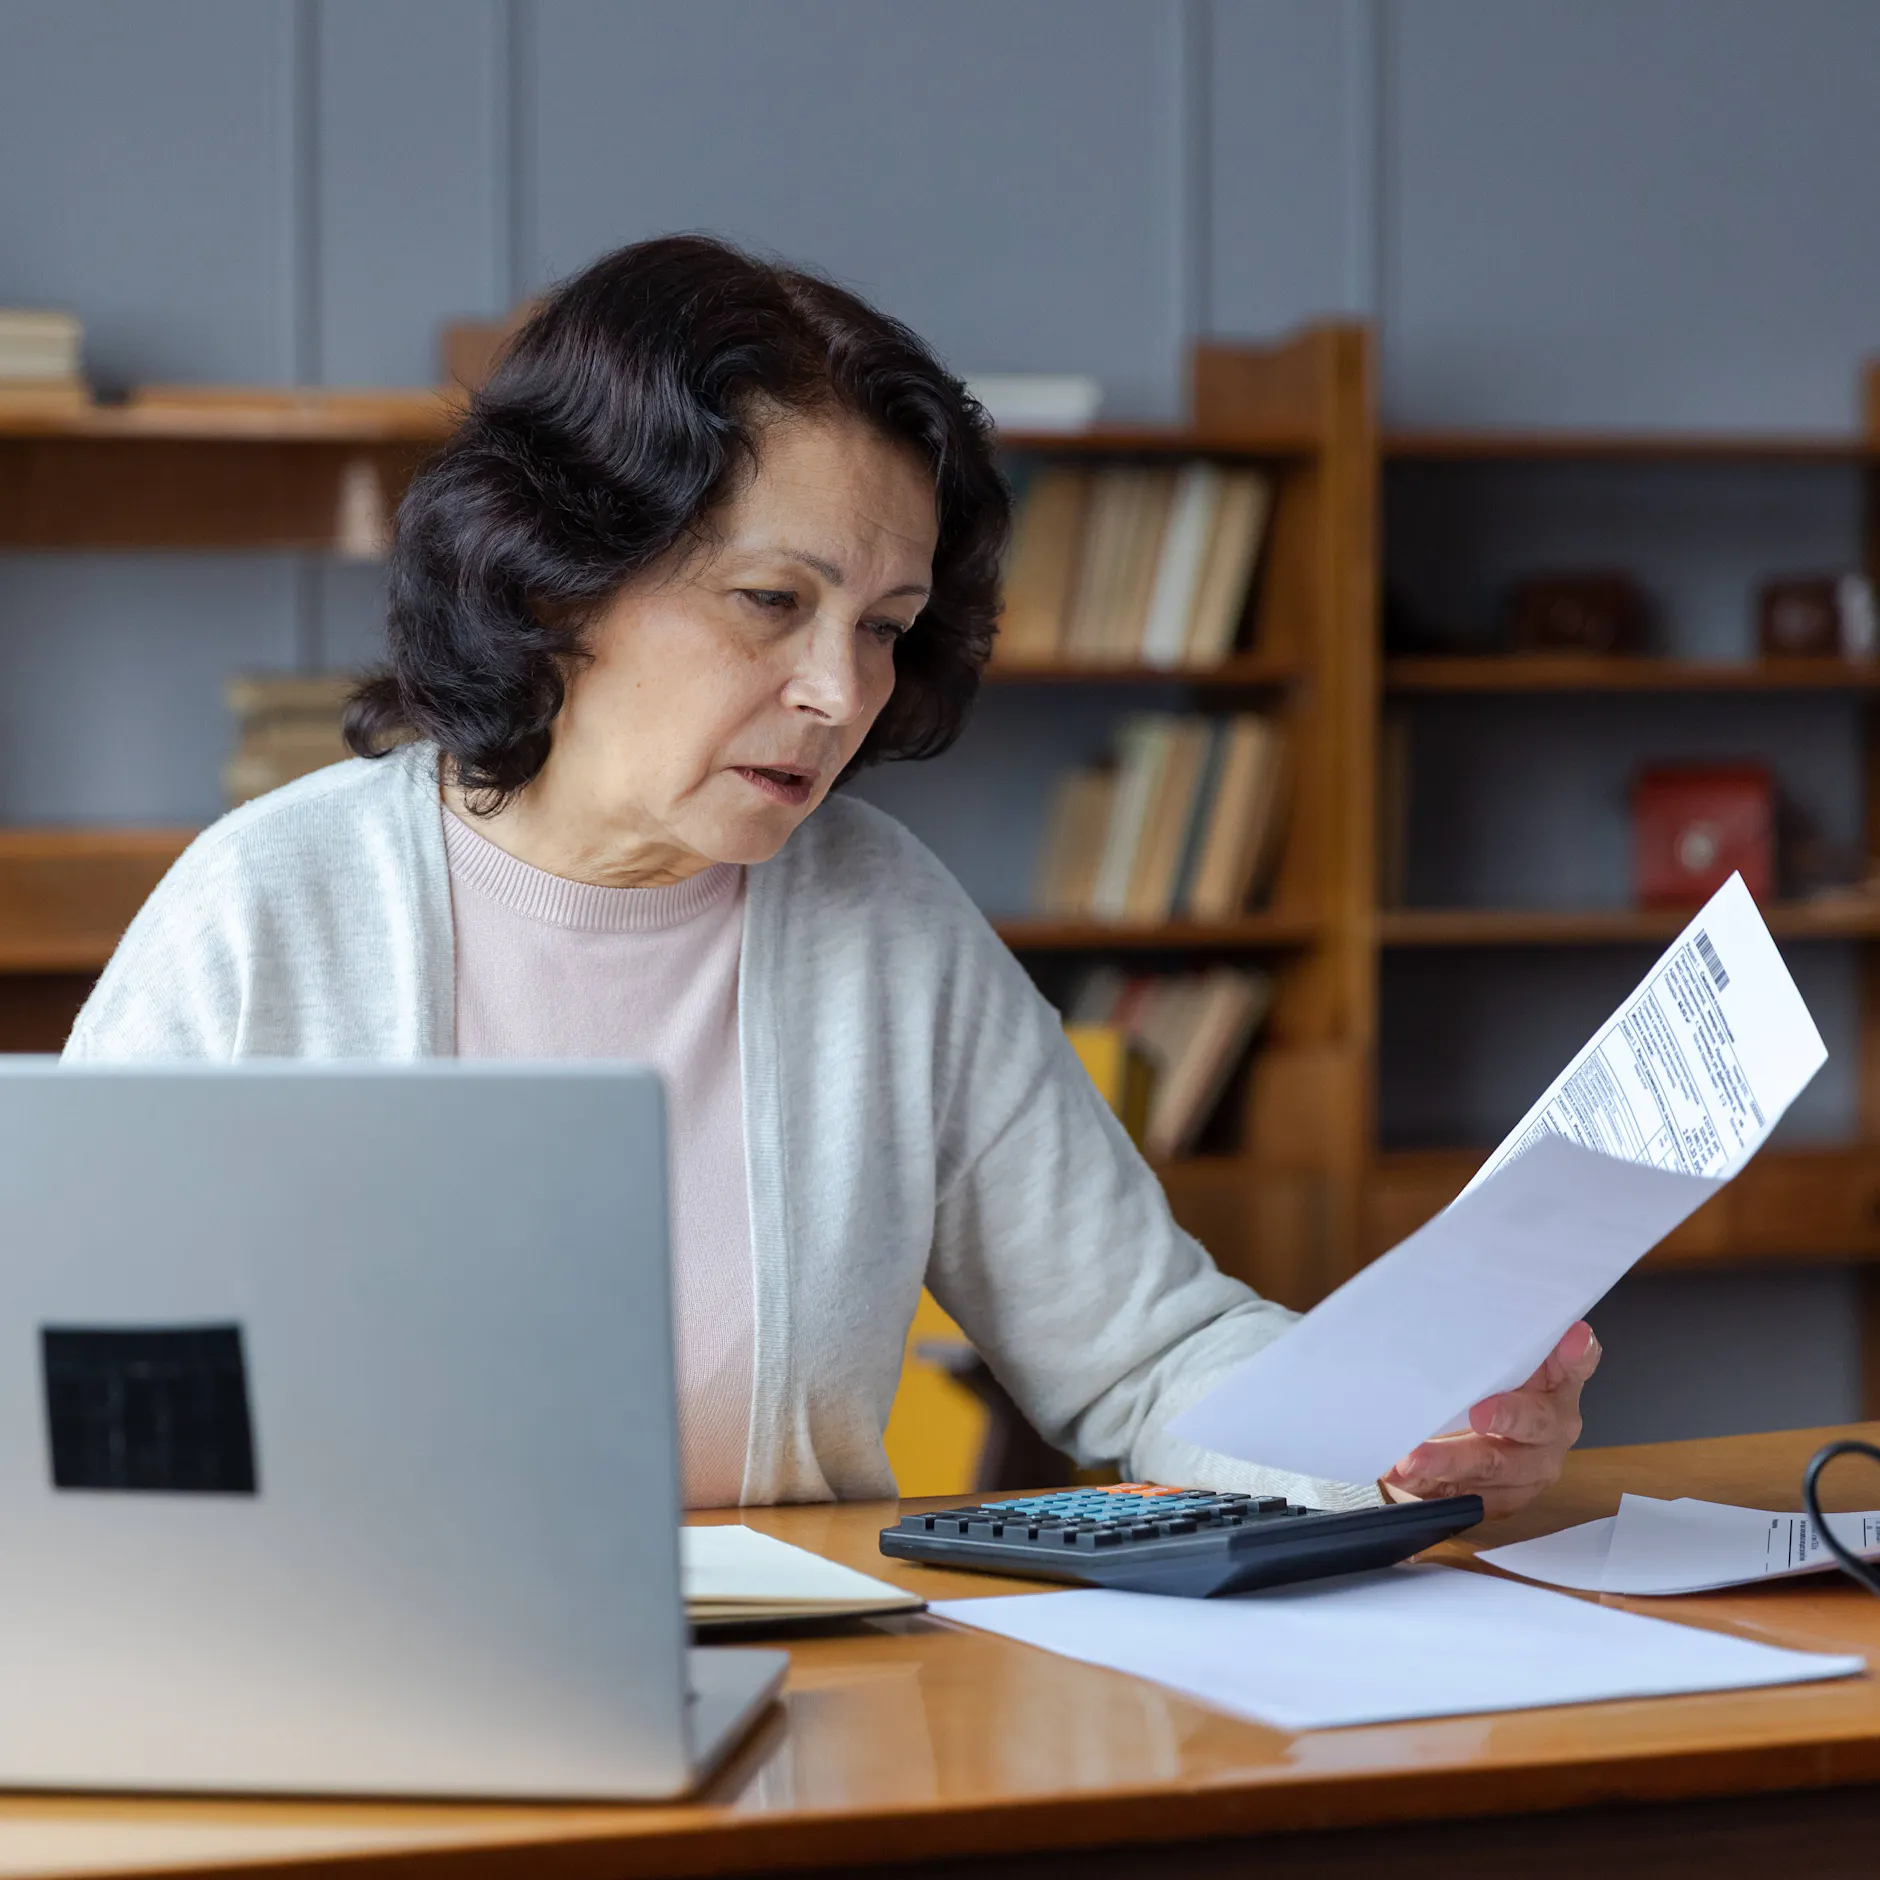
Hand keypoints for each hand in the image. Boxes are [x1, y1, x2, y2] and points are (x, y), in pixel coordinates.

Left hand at [1379, 1321, 1600, 1519]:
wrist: (1471, 1444)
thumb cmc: (1483, 1389)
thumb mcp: (1491, 1363)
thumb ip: (1493, 1347)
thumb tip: (1487, 1318)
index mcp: (1557, 1387)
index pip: (1575, 1366)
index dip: (1575, 1354)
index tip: (1573, 1337)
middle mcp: (1551, 1430)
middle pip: (1536, 1423)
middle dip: (1507, 1416)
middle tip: (1478, 1413)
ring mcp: (1529, 1470)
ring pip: (1493, 1467)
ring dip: (1450, 1462)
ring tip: (1410, 1458)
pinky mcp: (1502, 1499)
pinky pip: (1466, 1496)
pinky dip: (1430, 1486)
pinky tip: (1402, 1476)